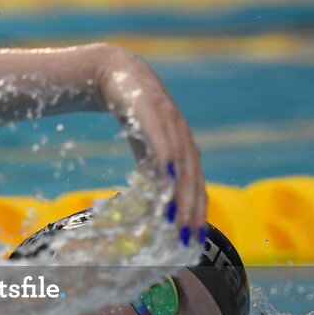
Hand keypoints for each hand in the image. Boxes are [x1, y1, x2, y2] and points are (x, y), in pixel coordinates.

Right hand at [97, 46, 206, 246]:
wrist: (116, 75)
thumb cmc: (133, 116)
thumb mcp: (145, 149)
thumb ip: (154, 173)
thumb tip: (155, 204)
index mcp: (184, 149)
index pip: (196, 186)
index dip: (197, 213)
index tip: (193, 240)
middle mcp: (183, 138)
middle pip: (192, 180)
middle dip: (191, 210)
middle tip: (185, 237)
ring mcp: (170, 123)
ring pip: (180, 164)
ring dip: (181, 193)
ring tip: (176, 218)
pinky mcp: (153, 111)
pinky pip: (162, 139)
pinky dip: (167, 160)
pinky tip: (166, 179)